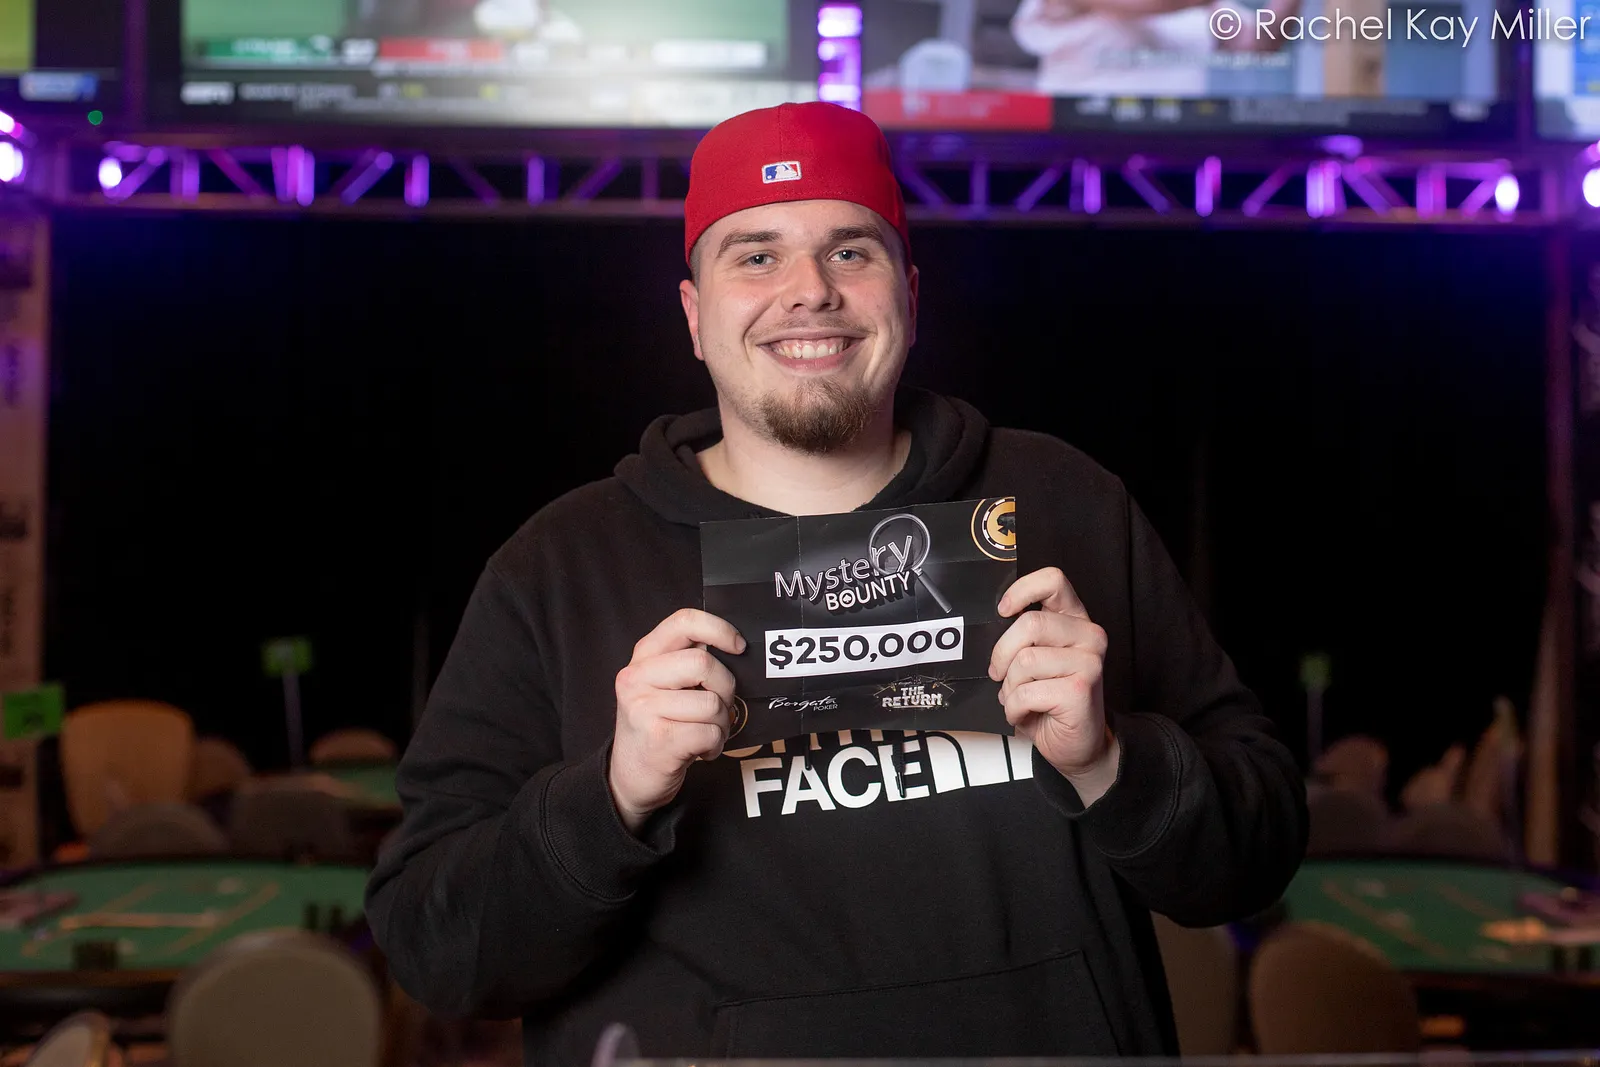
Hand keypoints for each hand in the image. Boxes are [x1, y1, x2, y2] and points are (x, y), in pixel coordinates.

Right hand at [609, 608, 744, 833]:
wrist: (629, 777)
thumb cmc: (659, 725)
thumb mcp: (662, 685)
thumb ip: (688, 662)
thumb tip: (735, 648)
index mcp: (643, 656)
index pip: (684, 621)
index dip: (719, 629)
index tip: (738, 646)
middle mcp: (637, 677)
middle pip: (704, 663)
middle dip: (725, 688)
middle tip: (718, 707)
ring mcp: (644, 709)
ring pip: (712, 704)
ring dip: (721, 724)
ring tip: (705, 733)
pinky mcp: (659, 740)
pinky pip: (710, 733)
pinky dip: (715, 745)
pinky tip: (701, 750)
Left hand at [989, 567, 1119, 800]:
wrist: (1077, 746)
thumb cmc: (1050, 701)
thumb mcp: (1035, 660)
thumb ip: (1023, 637)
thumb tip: (993, 626)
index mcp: (1074, 620)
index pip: (1054, 581)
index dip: (1022, 590)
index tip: (1003, 610)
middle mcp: (1089, 635)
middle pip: (1029, 624)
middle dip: (1002, 654)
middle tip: (1000, 675)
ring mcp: (1089, 662)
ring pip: (1024, 660)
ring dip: (1010, 687)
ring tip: (1020, 699)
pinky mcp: (1080, 689)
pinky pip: (1026, 692)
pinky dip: (1014, 708)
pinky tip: (1026, 714)